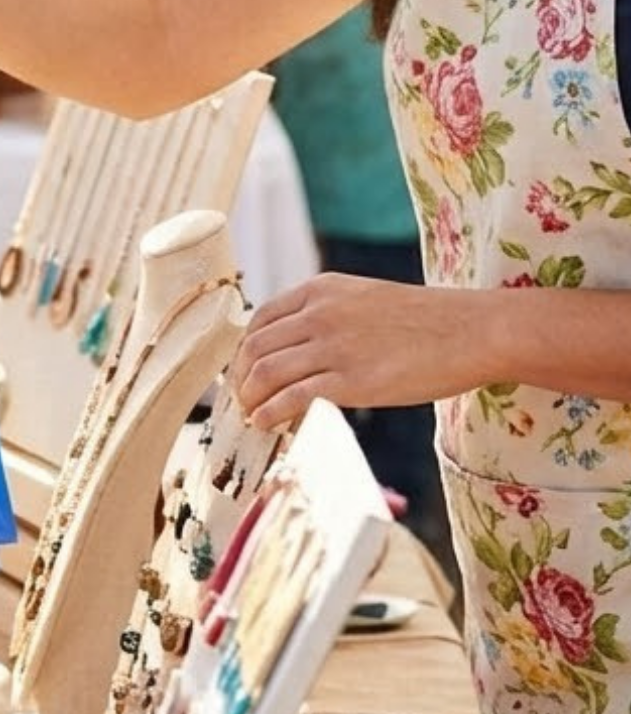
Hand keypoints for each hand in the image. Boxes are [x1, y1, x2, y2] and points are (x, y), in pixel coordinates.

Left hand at [230, 273, 493, 429]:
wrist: (472, 331)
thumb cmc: (427, 320)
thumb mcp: (364, 299)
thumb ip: (328, 314)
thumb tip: (298, 347)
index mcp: (320, 289)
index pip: (261, 318)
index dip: (245, 348)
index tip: (243, 369)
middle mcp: (318, 314)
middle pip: (256, 346)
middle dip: (241, 375)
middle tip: (241, 396)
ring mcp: (333, 347)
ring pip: (266, 372)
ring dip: (250, 396)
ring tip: (251, 413)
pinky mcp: (351, 382)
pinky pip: (292, 398)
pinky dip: (270, 412)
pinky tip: (266, 423)